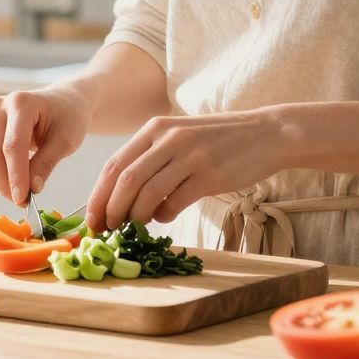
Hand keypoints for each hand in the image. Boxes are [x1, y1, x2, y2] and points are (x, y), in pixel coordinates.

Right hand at [0, 87, 91, 206]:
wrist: (63, 103)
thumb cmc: (67, 119)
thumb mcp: (65, 141)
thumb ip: (46, 164)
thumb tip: (31, 189)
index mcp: (21, 103)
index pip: (12, 145)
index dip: (16, 176)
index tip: (23, 200)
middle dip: (4, 183)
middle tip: (22, 202)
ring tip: (18, 193)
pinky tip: (10, 182)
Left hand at [85, 108, 293, 233]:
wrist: (266, 134)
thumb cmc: (218, 140)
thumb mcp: (179, 136)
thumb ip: (151, 157)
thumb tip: (120, 196)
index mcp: (155, 128)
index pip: (113, 164)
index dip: (98, 196)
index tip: (92, 220)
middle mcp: (168, 139)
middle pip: (125, 180)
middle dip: (111, 210)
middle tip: (108, 230)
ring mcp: (189, 156)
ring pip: (146, 193)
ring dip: (135, 217)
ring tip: (135, 226)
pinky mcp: (209, 175)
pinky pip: (174, 203)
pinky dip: (163, 216)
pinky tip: (165, 216)